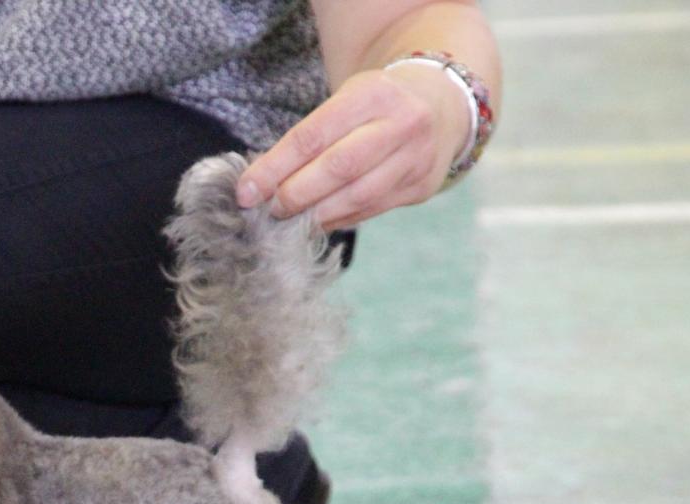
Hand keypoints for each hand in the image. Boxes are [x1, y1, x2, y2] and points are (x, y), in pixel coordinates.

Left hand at [236, 63, 472, 229]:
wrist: (442, 104)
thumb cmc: (376, 105)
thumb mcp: (345, 101)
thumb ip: (308, 137)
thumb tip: (259, 183)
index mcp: (372, 94)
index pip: (313, 136)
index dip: (274, 168)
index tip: (246, 192)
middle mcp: (401, 124)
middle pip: (337, 169)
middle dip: (296, 195)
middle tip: (270, 209)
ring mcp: (416, 158)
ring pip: (356, 197)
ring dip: (315, 215)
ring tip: (289, 220)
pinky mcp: (421, 187)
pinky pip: (370, 211)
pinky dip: (337, 220)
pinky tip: (317, 222)